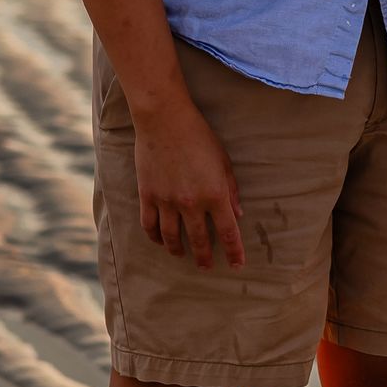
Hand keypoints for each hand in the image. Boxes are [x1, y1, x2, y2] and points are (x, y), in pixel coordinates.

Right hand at [132, 92, 245, 269]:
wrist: (165, 119)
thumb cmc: (199, 136)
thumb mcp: (223, 161)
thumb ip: (231, 190)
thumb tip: (237, 214)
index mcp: (215, 194)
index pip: (229, 233)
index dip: (234, 252)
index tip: (237, 265)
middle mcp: (191, 203)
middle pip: (200, 240)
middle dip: (205, 258)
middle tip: (206, 267)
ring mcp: (167, 201)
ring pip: (172, 238)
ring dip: (178, 250)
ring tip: (182, 255)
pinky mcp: (148, 195)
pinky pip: (150, 225)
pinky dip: (155, 237)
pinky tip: (160, 241)